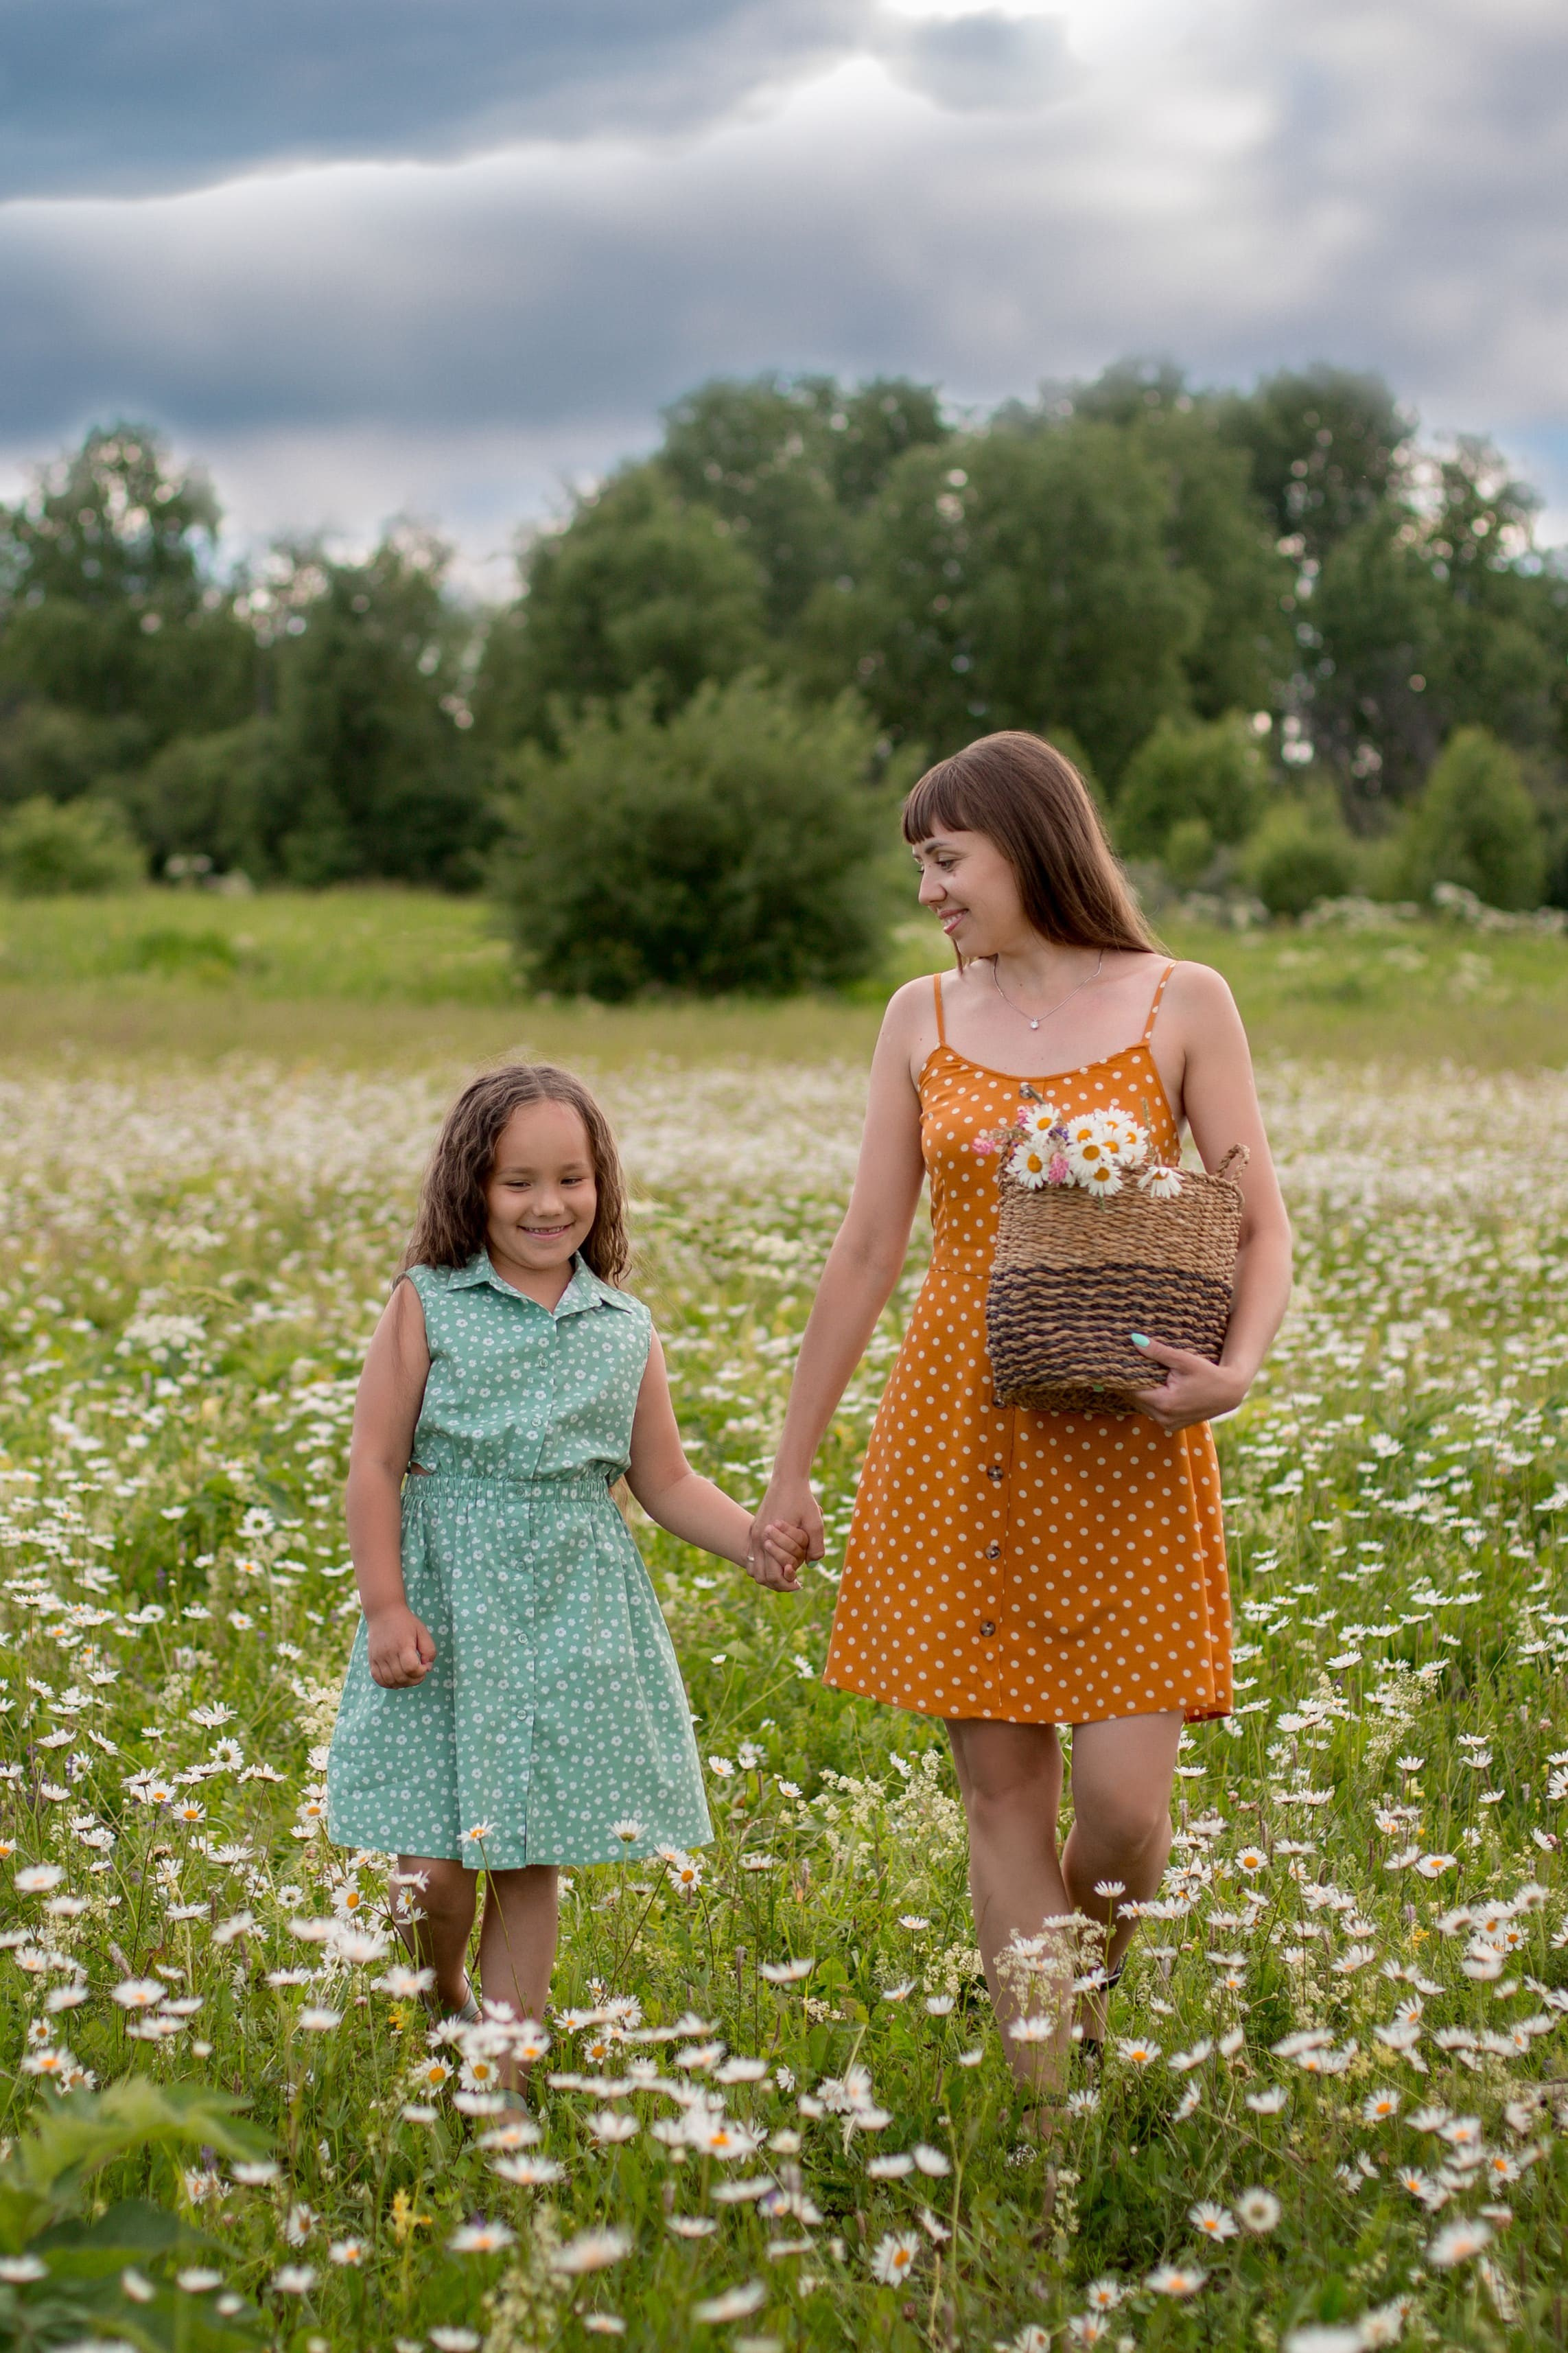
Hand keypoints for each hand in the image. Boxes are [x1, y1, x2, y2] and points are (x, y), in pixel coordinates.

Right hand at [367, 1603, 435, 1686]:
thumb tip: (427, 1668)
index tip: (424, 1666)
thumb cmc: (406, 1623)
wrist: (383, 1613)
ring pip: (390, 1681)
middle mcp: (389, 1653)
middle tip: (419, 1673)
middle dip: (414, 1680)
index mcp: (403, 1645)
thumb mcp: (423, 1632)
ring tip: (409, 1676)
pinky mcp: (372, 1660)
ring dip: (403, 1684)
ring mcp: (378, 1658)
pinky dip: (389, 1684)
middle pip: (401, 1677)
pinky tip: (397, 1678)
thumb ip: (429, 1650)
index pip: (411, 1668)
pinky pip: (379, 1679)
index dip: (421, 1672)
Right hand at [749, 1473, 824, 1585]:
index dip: (787, 1584)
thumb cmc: (802, 1499)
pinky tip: (777, 1562)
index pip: (774, 1576)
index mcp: (770, 1539)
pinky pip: (752, 1558)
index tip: (799, 1583)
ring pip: (754, 1570)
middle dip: (778, 1584)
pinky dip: (762, 1566)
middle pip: (762, 1577)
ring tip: (785, 1574)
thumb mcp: (815, 1522)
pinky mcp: (754, 1530)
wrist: (787, 1479)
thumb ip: (816, 1546)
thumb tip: (812, 1565)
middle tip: (794, 1583)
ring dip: (768, 1576)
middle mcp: (757, 1539)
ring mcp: (754, 1535)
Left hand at [1128, 1336, 1248, 1433]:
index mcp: (1164, 1403)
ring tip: (1129, 1375)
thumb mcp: (1183, 1360)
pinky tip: (1146, 1387)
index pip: (1131, 1391)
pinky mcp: (1173, 1426)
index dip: (1122, 1378)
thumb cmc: (1208, 1373)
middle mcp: (1164, 1418)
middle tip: (1119, 1368)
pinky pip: (1152, 1412)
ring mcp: (1169, 1424)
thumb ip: (1158, 1352)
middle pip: (1135, 1400)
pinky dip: (1148, 1400)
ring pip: (1142, 1407)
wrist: (1230, 1392)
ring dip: (1137, 1393)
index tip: (1113, 1366)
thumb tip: (1134, 1340)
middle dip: (1127, 1384)